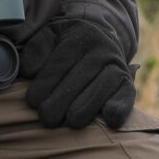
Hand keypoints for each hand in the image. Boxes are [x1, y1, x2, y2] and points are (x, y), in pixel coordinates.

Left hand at [20, 17, 135, 128]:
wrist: (103, 40)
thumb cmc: (68, 44)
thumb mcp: (50, 37)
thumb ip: (36, 50)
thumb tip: (30, 72)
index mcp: (80, 37)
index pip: (59, 65)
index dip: (43, 86)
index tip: (32, 102)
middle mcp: (102, 50)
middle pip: (76, 83)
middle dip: (57, 105)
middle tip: (46, 117)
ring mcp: (118, 67)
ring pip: (98, 93)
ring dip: (80, 112)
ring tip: (68, 121)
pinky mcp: (128, 85)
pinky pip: (125, 98)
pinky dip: (117, 109)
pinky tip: (105, 118)